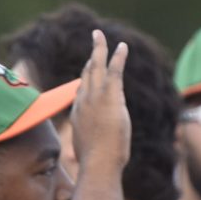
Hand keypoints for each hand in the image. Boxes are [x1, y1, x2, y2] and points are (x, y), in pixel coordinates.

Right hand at [66, 31, 132, 185]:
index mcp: (78, 113)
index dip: (86, 77)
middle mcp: (83, 101)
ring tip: (100, 35)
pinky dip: (118, 57)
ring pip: (95, 67)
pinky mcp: (110, 97)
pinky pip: (114, 71)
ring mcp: (95, 98)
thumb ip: (88, 145)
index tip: (89, 67)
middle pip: (86, 73)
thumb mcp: (87, 152)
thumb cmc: (95, 164)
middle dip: (90, 56)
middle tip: (93, 41)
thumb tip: (86, 156)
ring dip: (99, 49)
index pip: (81, 90)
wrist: (98, 164)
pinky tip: (122, 47)